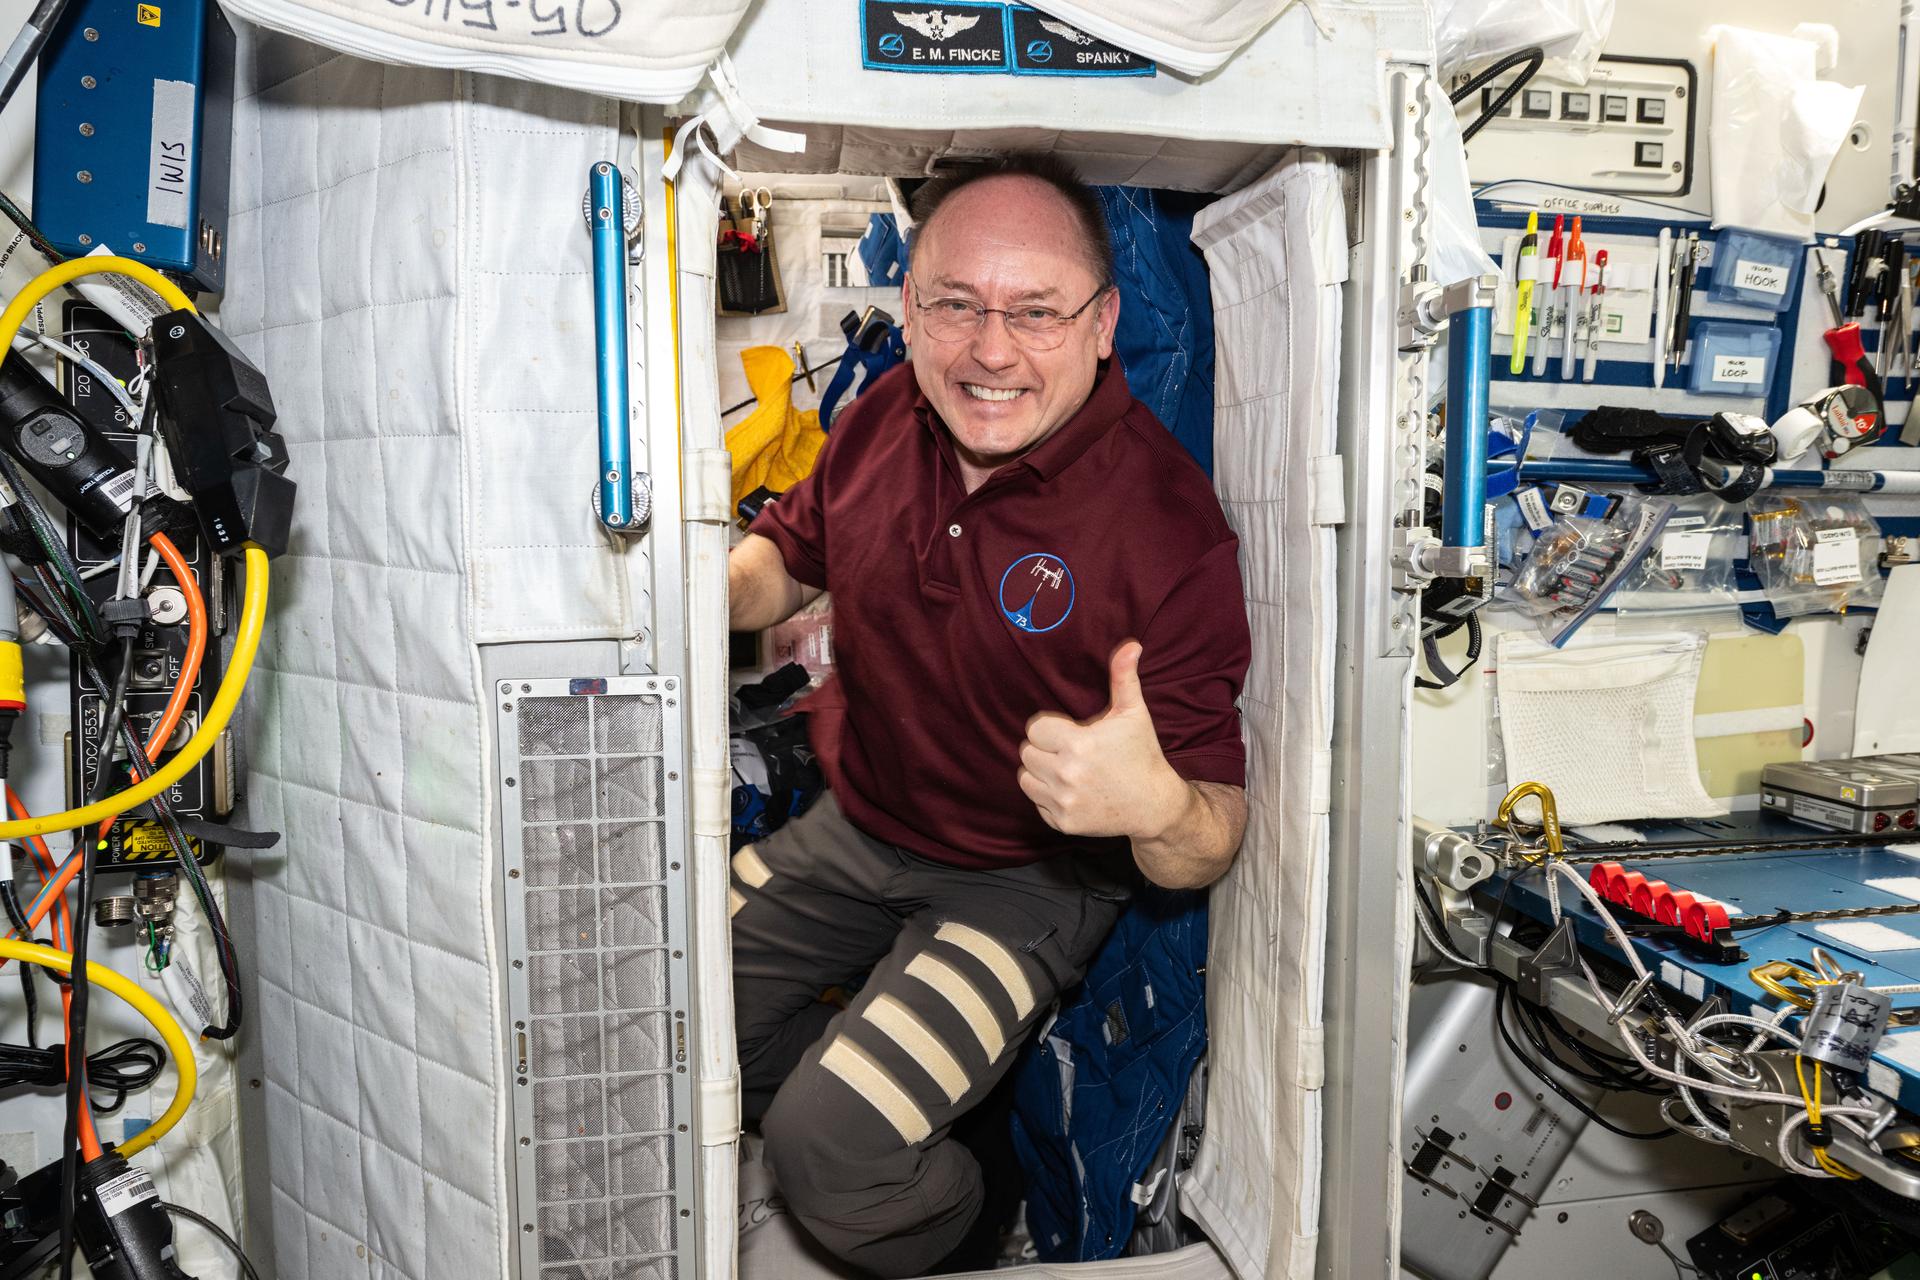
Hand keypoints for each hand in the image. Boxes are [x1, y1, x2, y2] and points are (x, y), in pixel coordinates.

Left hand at [1017, 641, 1187, 839]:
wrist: (1155, 805)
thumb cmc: (1142, 754)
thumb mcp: (1134, 713)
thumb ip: (1124, 677)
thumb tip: (1132, 644)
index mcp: (1078, 745)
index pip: (1035, 728)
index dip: (1051, 728)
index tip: (1069, 732)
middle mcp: (1067, 775)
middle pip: (1026, 753)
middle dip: (1044, 749)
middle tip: (1068, 750)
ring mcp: (1064, 802)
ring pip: (1026, 778)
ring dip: (1040, 772)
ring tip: (1066, 768)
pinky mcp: (1063, 823)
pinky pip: (1036, 803)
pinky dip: (1047, 797)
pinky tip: (1071, 790)